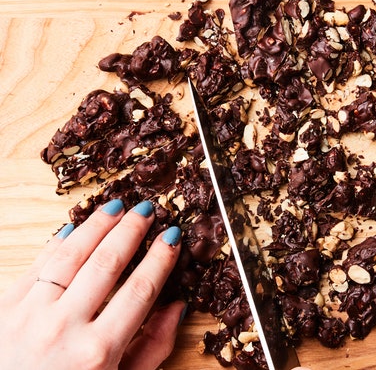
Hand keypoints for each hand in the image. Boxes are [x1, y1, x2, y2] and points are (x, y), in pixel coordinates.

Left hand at [0, 199, 182, 369]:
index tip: (172, 237)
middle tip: (146, 210)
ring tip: (116, 206)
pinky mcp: (5, 307)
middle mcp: (64, 328)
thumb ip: (152, 348)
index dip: (160, 259)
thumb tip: (176, 306)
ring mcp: (30, 314)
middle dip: (131, 231)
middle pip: (107, 264)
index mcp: (98, 352)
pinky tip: (74, 229)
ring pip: (70, 255)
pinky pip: (38, 265)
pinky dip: (57, 243)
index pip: (140, 289)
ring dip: (96, 226)